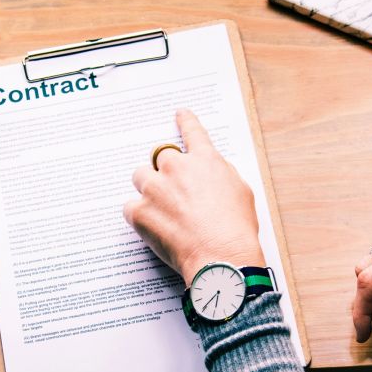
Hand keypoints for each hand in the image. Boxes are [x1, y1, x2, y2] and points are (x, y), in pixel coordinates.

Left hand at [124, 109, 264, 282]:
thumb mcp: (241, 192)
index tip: (180, 113)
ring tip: (160, 210)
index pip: (193, 132)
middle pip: (159, 156)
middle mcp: (177, 168)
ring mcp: (155, 188)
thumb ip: (222, 175)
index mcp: (205, 160)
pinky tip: (152, 228)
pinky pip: (130, 207)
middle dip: (164, 171)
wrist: (221, 257)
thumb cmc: (236, 229)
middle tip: (171, 192)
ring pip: (140, 177)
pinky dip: (138, 215)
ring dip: (148, 189)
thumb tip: (210, 173)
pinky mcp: (139, 211)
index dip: (186, 121)